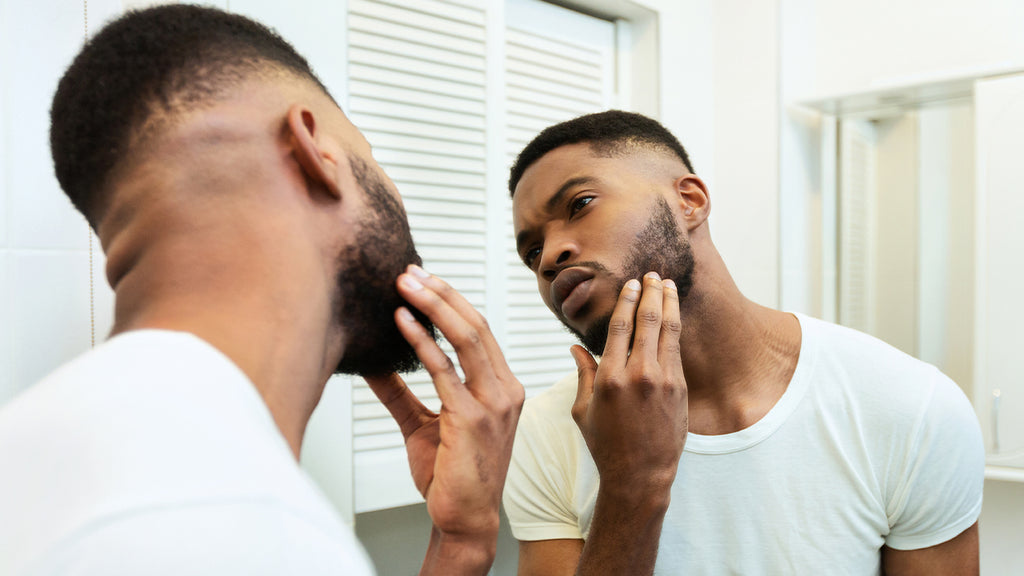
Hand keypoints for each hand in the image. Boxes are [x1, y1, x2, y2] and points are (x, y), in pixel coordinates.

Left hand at [364, 265, 523, 557]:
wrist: (463, 520)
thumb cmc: (451, 476)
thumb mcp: (423, 425)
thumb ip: (400, 392)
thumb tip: (373, 362)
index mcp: (502, 388)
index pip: (479, 331)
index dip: (451, 300)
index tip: (423, 280)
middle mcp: (505, 391)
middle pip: (476, 325)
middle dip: (441, 293)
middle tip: (410, 271)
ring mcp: (494, 404)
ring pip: (467, 338)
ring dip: (433, 306)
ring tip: (404, 285)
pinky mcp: (472, 419)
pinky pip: (445, 371)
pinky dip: (421, 342)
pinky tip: (402, 323)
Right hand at [570, 272, 687, 495]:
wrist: (640, 474)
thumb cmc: (606, 445)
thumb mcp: (583, 410)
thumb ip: (582, 374)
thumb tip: (575, 347)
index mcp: (609, 378)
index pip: (619, 326)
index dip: (626, 300)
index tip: (631, 283)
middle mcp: (637, 374)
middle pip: (646, 320)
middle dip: (650, 292)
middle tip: (652, 274)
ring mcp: (662, 380)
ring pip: (667, 329)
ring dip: (668, 302)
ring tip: (668, 284)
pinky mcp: (679, 388)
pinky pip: (677, 349)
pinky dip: (676, 326)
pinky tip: (675, 313)